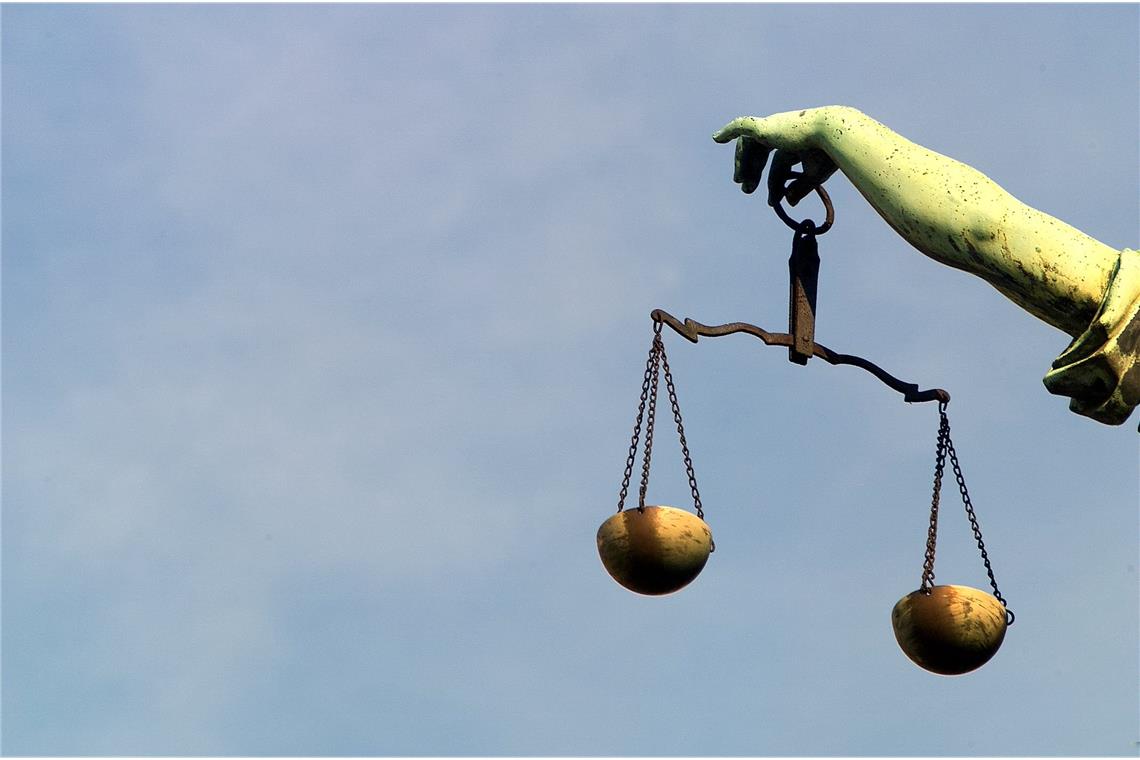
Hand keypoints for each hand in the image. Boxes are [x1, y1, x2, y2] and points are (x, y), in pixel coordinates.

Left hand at [713, 114, 837, 207]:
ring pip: (748, 145)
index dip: (774, 184)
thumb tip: (787, 203)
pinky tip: (717, 138)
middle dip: (752, 171)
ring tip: (738, 181)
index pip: (779, 163)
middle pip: (759, 152)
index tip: (772, 202)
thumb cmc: (830, 153)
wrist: (833, 135)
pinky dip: (729, 131)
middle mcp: (782, 131)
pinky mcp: (764, 127)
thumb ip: (799, 188)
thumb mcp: (813, 175)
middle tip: (745, 189)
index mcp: (795, 140)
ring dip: (742, 163)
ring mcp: (772, 127)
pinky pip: (741, 127)